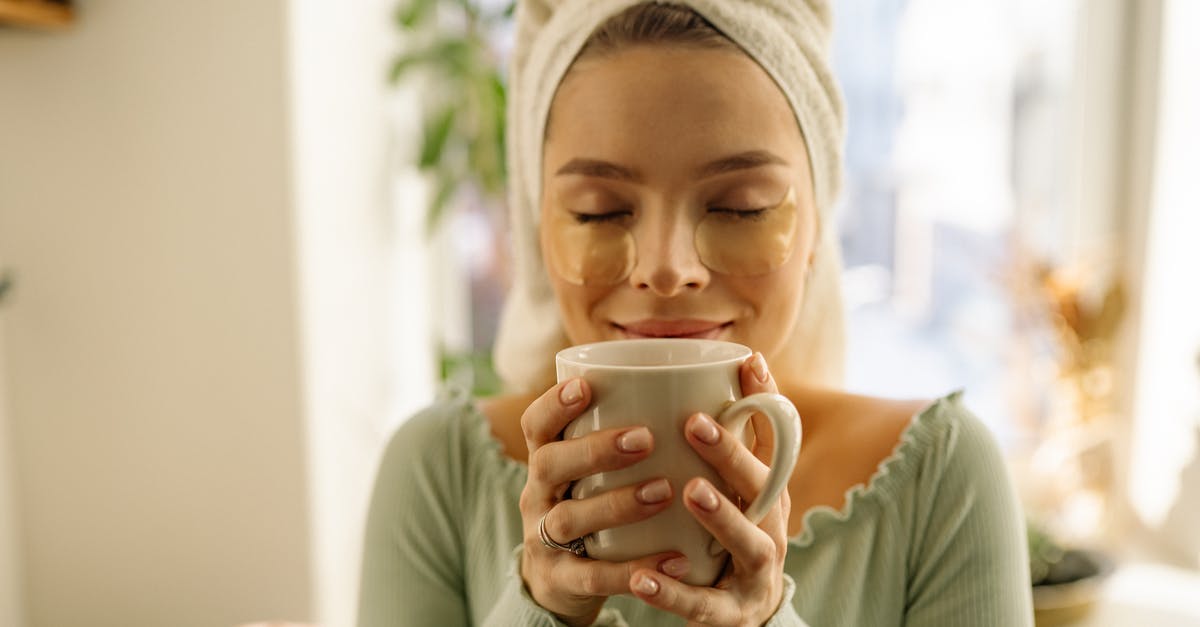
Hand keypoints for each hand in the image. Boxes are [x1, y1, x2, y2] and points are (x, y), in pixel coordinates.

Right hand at [518, 377, 691, 625]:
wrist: (561, 583)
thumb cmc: (595, 506)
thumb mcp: (594, 473)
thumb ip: (626, 433)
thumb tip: (705, 378)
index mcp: (547, 461)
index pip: (536, 426)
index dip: (554, 404)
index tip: (585, 385)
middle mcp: (537, 495)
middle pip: (549, 464)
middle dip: (595, 449)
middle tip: (645, 439)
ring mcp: (544, 540)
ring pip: (569, 519)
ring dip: (616, 504)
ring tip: (664, 491)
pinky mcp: (562, 580)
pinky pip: (595, 575)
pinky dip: (634, 569)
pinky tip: (675, 559)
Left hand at [629, 352, 791, 625]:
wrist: (741, 617)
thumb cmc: (727, 536)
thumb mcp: (732, 488)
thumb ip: (721, 440)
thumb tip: (720, 364)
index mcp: (769, 492)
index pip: (779, 441)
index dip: (767, 402)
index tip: (749, 362)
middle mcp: (772, 527)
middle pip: (764, 488)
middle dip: (733, 455)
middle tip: (695, 424)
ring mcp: (757, 572)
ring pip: (748, 543)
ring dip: (722, 516)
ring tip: (690, 491)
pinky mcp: (732, 614)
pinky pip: (702, 604)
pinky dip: (672, 591)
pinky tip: (641, 576)